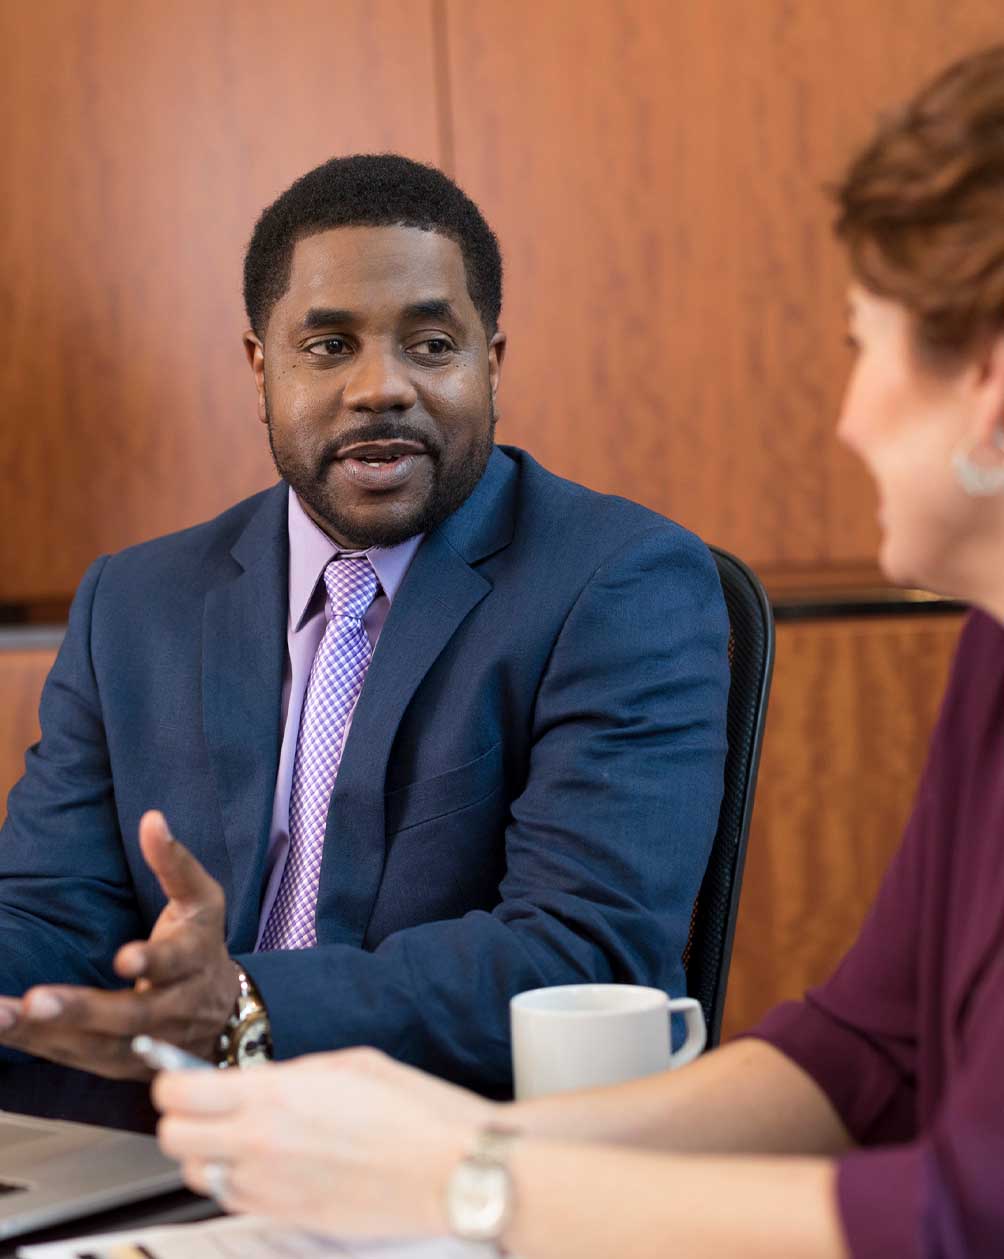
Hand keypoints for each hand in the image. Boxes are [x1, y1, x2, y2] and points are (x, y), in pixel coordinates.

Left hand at [0, 811, 239, 1078]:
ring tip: (0, 1016)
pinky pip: (76, 1058)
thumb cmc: (203, 944)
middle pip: (130, 1016)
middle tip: (36, 1000)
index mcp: (193, 962)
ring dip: (45, 1033)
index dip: (151, 963)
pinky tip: (4, 1026)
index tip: (125, 959)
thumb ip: (174, 863)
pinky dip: (38, 1045)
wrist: (224, 1016)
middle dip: (83, 1010)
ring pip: (96, 1045)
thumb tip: (152, 819)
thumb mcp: (202, 899)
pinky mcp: (119, 1064)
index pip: (174, 964)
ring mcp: (145, 1044)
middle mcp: (172, 1010)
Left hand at [154, 1047, 499, 1236]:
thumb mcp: (350, 1065)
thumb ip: (290, 1075)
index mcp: (273, 1095)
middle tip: (206, 1107)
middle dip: (181, 1120)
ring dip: (207, 1154)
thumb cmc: (414, 1110)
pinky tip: (269, 1165)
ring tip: (240, 1138)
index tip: (184, 1077)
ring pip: (198, 1175)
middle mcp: (260, 1145)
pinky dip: (237, 1183)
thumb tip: (258, 1082)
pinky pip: (234, 1201)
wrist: (452, 1169)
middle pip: (172, 1139)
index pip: (177, 1093)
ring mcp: (271, 1189)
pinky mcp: (288, 1219)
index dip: (173, 1081)